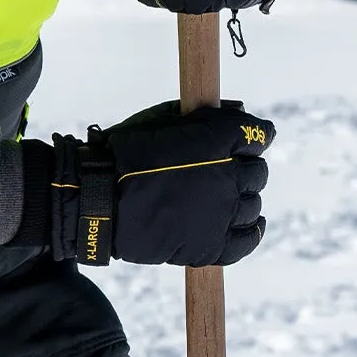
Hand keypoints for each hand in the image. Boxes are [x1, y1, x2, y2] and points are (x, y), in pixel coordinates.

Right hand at [46, 101, 274, 266]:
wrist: (99, 200)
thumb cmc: (125, 154)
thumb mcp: (163, 119)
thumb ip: (205, 115)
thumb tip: (239, 110)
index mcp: (217, 143)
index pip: (256, 136)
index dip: (250, 137)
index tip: (243, 140)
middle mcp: (227, 178)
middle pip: (257, 173)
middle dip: (245, 168)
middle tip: (224, 170)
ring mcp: (221, 214)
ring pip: (253, 204)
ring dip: (243, 198)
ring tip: (225, 197)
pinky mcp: (210, 246)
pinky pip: (245, 241)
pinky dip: (250, 231)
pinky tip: (244, 223)